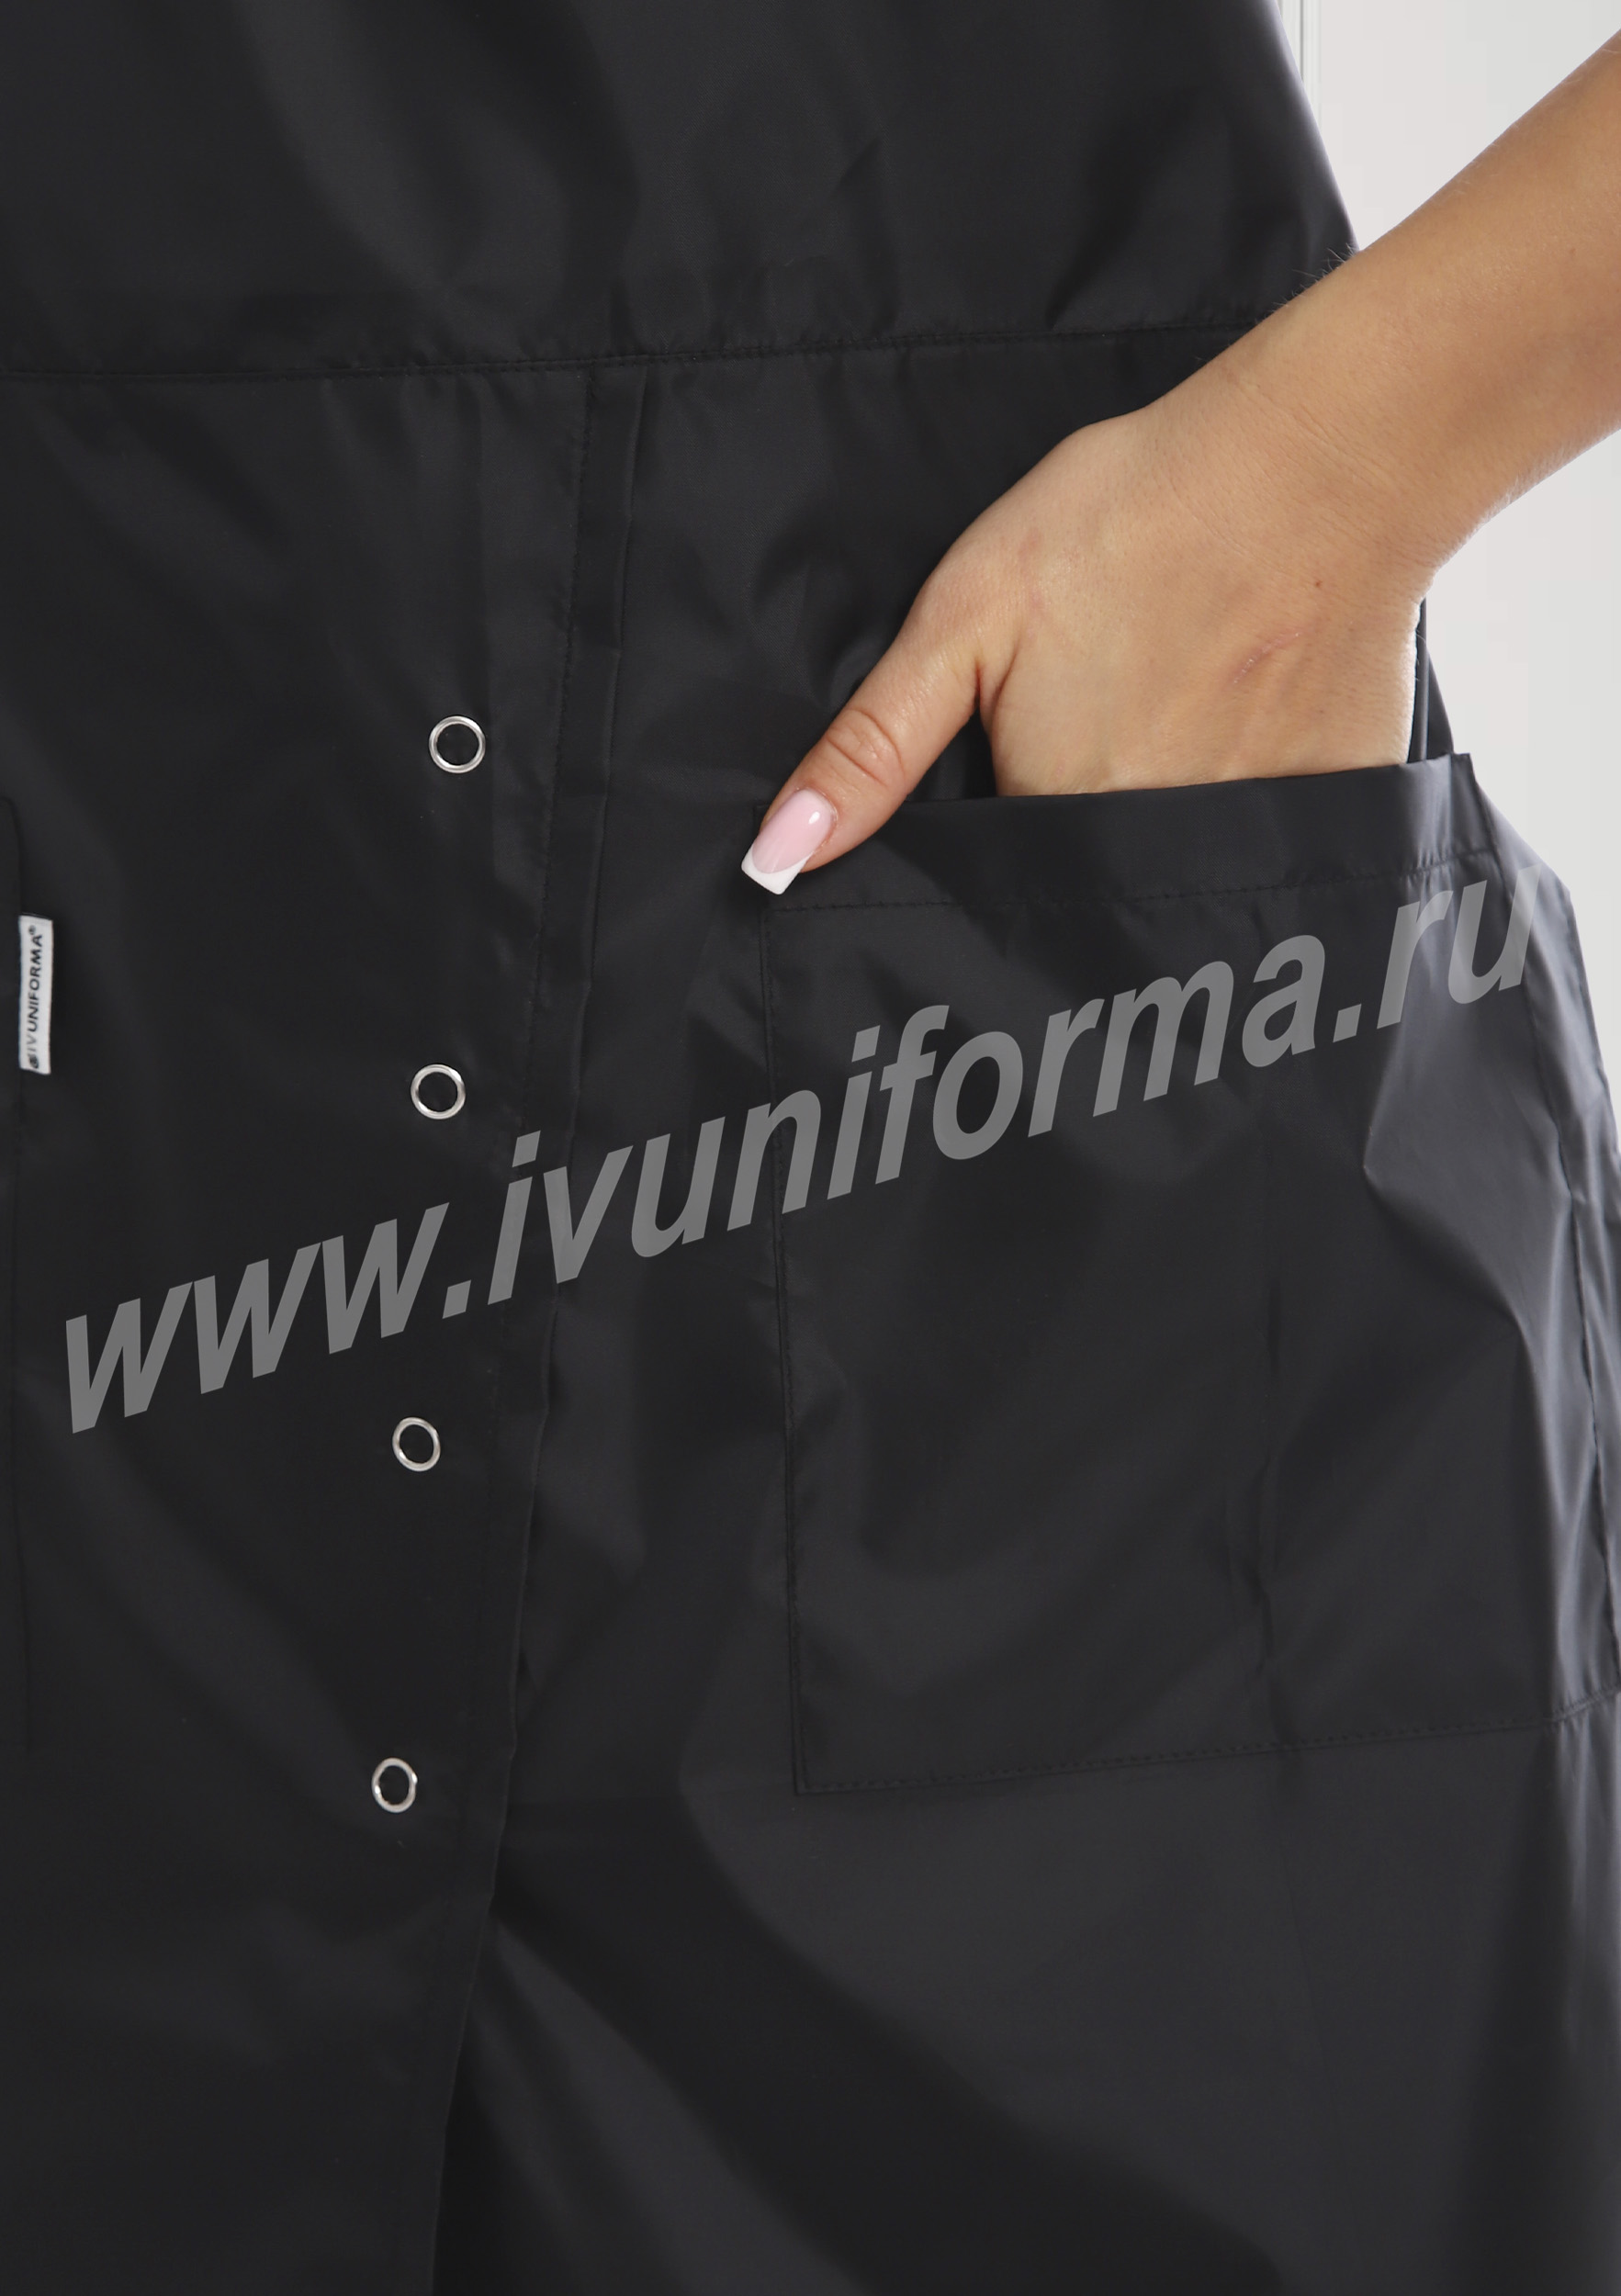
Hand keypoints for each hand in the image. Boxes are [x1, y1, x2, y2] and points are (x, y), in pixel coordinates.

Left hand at [743, 32, 1620, 889]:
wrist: (1318, 460)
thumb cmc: (1131, 518)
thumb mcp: (962, 619)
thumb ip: (872, 748)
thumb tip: (779, 858)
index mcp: (1053, 817)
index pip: (999, 885)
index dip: (995, 833)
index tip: (1017, 766)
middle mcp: (1150, 854)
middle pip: (1088, 885)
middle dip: (1079, 824)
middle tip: (1111, 705)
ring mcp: (1250, 838)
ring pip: (1176, 870)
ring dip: (1165, 813)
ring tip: (1180, 702)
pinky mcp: (1332, 808)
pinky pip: (1274, 842)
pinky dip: (1255, 795)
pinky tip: (1252, 709)